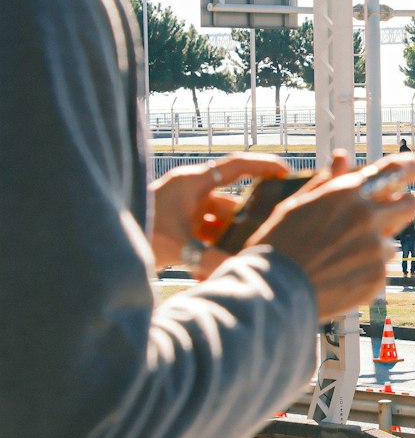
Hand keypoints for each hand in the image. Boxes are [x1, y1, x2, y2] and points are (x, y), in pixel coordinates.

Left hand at [149, 153, 291, 275]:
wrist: (104, 245)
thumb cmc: (140, 235)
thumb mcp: (183, 248)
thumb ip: (216, 260)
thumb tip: (246, 271)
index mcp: (193, 183)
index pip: (236, 166)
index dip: (263, 166)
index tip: (286, 172)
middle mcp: (191, 192)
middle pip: (231, 203)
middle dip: (245, 223)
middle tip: (266, 235)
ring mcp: (184, 208)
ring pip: (218, 222)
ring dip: (226, 242)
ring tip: (233, 261)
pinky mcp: (178, 224)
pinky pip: (204, 234)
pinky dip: (210, 249)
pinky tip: (210, 270)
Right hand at [246, 151, 414, 320]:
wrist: (273, 292)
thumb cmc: (278, 245)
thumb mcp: (296, 205)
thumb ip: (328, 181)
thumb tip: (344, 157)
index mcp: (347, 194)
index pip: (395, 169)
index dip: (413, 165)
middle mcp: (367, 217)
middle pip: (408, 204)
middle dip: (400, 208)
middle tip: (381, 218)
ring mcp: (375, 249)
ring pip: (391, 241)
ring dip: (375, 245)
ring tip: (340, 257)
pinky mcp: (378, 277)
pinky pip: (381, 269)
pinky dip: (366, 271)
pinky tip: (339, 276)